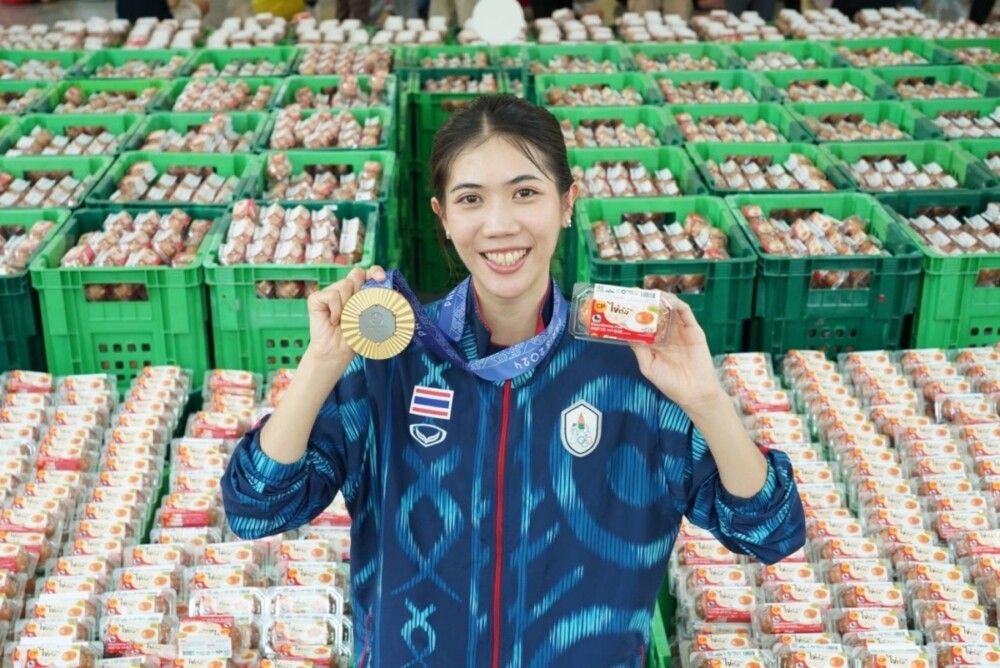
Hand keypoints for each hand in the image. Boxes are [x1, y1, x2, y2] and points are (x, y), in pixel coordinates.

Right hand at [305, 265, 386, 370]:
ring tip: (345, 320)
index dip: (375, 271)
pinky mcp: (316, 299)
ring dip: (347, 305)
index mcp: (359, 292)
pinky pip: (331, 295)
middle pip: (356, 273)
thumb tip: (395, 300)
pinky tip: (335, 321)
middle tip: (359, 308)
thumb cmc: (354, 339)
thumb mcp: (370, 322)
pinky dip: (336, 309)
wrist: (337, 353)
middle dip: (361, 288)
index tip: (381, 278)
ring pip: (344, 285)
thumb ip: (377, 307)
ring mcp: (329, 292)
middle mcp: (344, 289)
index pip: (368, 273)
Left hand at [631, 294, 725, 414]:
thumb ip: (639, 348)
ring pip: (669, 309)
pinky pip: (685, 312)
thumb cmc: (670, 383)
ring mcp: (681, 330)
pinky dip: (676, 303)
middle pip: (655, 312)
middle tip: (632, 292)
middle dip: (644, 301)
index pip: (642, 323)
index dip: (633, 312)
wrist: (694, 393)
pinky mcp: (694, 330)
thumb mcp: (648, 365)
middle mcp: (667, 333)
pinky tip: (666, 299)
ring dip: (659, 299)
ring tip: (648, 292)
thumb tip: (625, 331)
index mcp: (654, 342)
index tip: (622, 303)